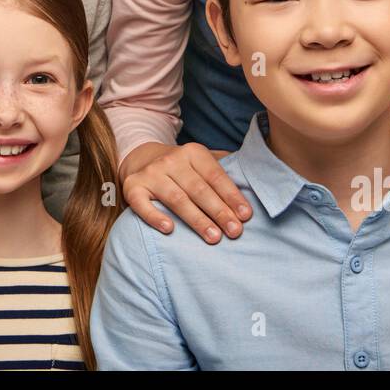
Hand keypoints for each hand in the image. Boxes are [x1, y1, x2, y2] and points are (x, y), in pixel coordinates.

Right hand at [120, 141, 251, 243]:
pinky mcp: (132, 188)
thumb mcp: (201, 160)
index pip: (215, 176)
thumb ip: (224, 167)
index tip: (246, 215)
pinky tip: (170, 230)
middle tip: (235, 232)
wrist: (141, 158)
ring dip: (197, 219)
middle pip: (199, 189)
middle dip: (219, 211)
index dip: (231, 196)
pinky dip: (155, 217)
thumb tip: (256, 177)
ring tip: (214, 237)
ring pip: (176, 199)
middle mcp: (171, 160)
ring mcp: (150, 174)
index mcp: (193, 152)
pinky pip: (142, 204)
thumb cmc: (182, 168)